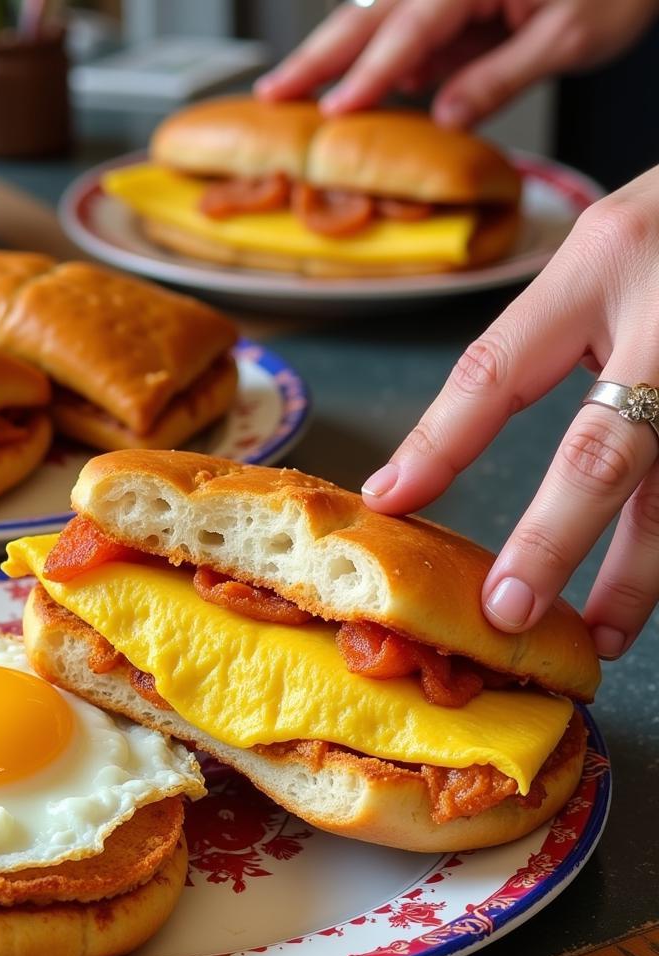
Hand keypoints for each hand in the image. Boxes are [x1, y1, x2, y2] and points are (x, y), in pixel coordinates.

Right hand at [255, 0, 658, 127]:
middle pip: (369, 12)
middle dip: (317, 55)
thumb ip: (501, 77)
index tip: (331, 112)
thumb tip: (445, 115)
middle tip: (270, 91)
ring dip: (334, 52)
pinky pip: (402, 22)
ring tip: (289, 88)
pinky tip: (359, 81)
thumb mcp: (572, 37)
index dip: (367, 74)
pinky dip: (376, 52)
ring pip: (374, 14)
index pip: (409, 29)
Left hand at [359, 164, 658, 658]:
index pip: (495, 370)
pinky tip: (653, 583)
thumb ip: (536, 342)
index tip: (389, 503)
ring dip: (641, 573)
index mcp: (599, 264)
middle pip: (604, 450)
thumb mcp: (597, 256)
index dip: (438, 444)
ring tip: (603, 634)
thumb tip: (438, 455)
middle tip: (508, 611)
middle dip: (553, 541)